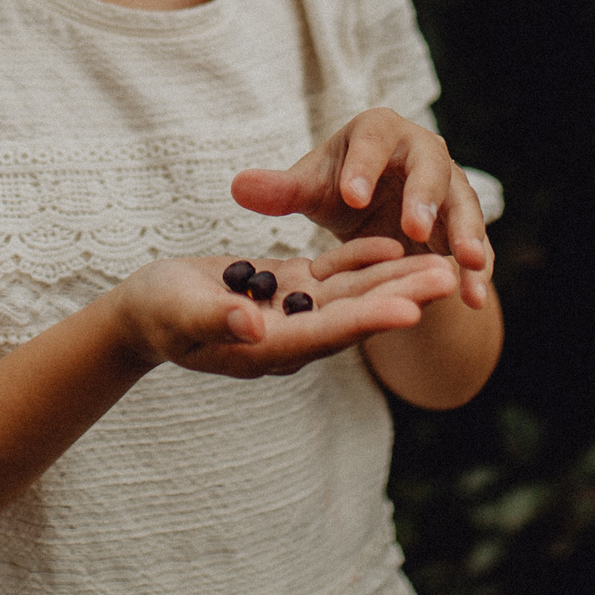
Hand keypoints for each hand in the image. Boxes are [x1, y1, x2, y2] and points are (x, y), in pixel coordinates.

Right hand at [111, 237, 456, 378]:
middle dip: (404, 297)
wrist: (144, 310)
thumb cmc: (155, 314)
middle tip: (451, 278)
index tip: (411, 310)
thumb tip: (256, 327)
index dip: (369, 319)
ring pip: (354, 294)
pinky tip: (395, 246)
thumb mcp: (178, 314)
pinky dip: (364, 261)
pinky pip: (334, 276)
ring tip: (444, 263)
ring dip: (398, 279)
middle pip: (356, 315)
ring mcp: (294, 313)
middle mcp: (291, 336)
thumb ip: (217, 319)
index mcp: (269, 348)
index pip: (328, 333)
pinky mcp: (289, 290)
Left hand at [231, 109, 496, 308]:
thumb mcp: (310, 189)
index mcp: (379, 131)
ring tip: (465, 264)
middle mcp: (422, 150)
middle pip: (430, 167)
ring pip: (463, 205)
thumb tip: (238, 186)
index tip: (351, 196)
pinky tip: (473, 299)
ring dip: (466, 235)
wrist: (376, 204)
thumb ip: (279, 191)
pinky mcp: (464, 221)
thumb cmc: (339, 187)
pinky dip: (478, 270)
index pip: (372, 141)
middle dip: (425, 197)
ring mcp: (451, 184)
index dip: (364, 167)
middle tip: (414, 227)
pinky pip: (476, 243)